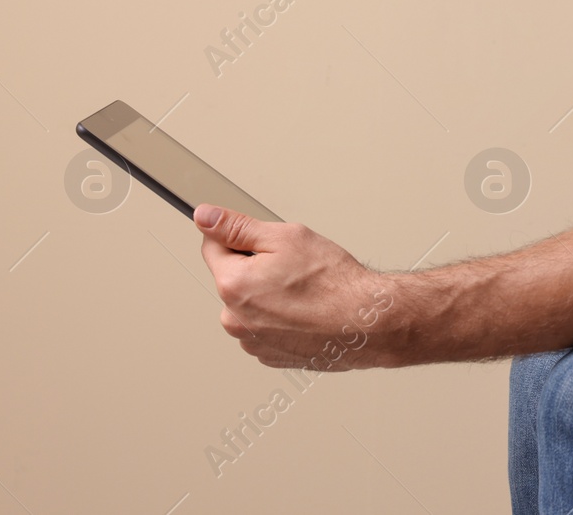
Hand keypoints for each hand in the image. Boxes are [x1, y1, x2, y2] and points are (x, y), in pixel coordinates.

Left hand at [195, 204, 399, 370]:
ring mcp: (252, 342)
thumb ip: (237, 227)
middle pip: (232, 279)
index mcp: (232, 286)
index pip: (211, 248)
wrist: (367, 324)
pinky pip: (265, 327)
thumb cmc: (335, 284)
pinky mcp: (270, 355)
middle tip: (292, 267)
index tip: (262, 241)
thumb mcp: (286, 237)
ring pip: (250, 305)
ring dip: (268, 295)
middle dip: (255, 268)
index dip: (239, 236)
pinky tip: (306, 310)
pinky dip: (281, 317)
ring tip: (304, 292)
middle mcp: (234, 319)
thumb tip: (205, 217)